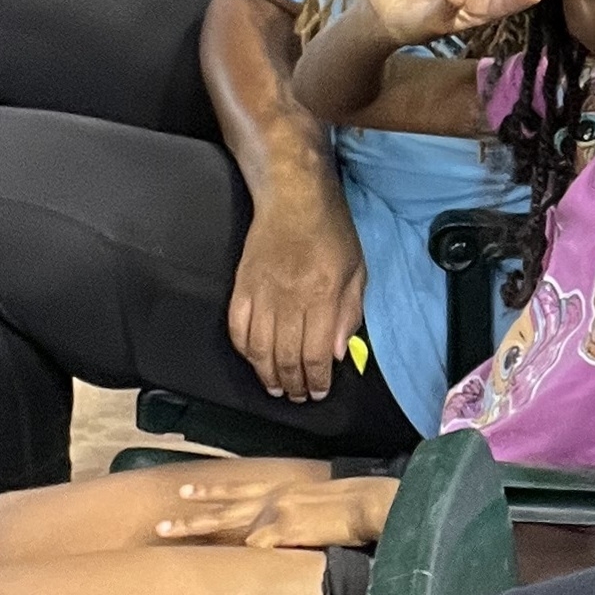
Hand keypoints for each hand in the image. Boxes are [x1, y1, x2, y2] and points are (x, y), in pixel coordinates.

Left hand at [153, 475, 394, 547]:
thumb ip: (292, 513)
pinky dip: (247, 549)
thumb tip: (273, 532)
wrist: (368, 502)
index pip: (237, 492)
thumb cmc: (348, 506)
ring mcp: (277, 514)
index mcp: (280, 491)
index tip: (185, 495)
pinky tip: (233, 556)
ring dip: (198, 525)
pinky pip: (260, 543)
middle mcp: (272, 499)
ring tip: (169, 529)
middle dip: (190, 517)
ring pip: (228, 521)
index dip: (210, 495)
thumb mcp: (314, 502)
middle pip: (223, 508)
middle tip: (160, 524)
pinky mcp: (288, 530)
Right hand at [228, 170, 366, 402]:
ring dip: (268, 375)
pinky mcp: (241, 286)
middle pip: (287, 357)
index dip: (318, 379)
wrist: (293, 198)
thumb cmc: (331, 232)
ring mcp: (261, 294)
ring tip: (276, 388)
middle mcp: (290, 299)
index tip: (319, 392)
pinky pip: (237, 328)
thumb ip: (348, 313)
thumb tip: (337, 353)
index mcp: (322, 296)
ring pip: (259, 349)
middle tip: (299, 396)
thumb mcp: (356, 271)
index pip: (317, 353)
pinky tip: (254, 360)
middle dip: (294, 384)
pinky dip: (245, 350)